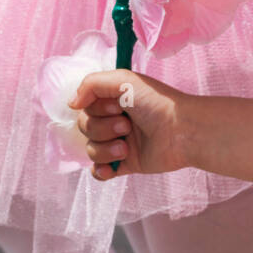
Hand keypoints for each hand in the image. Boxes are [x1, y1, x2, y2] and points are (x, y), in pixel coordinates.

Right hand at [70, 69, 192, 180]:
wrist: (181, 132)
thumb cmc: (156, 102)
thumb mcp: (123, 80)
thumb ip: (91, 84)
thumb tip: (70, 104)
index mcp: (114, 99)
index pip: (85, 106)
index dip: (96, 109)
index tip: (117, 106)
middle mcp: (114, 119)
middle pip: (85, 128)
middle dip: (102, 128)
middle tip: (127, 125)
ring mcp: (119, 142)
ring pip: (91, 150)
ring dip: (105, 149)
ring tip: (126, 147)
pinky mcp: (125, 164)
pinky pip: (99, 172)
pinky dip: (101, 170)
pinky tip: (112, 167)